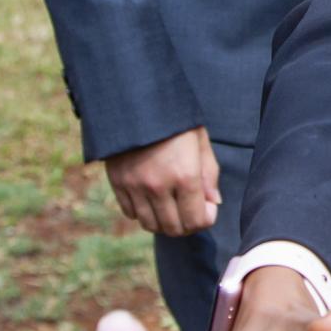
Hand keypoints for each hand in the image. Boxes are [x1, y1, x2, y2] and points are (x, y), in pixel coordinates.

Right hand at [104, 126, 221, 235]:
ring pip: (151, 225)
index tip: (207, 207)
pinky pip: (131, 213)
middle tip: (190, 209)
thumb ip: (209, 174)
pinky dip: (143, 212)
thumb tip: (213, 201)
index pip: (197, 220)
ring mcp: (135, 186)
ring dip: (164, 222)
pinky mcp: (118, 183)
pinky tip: (151, 198)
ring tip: (171, 206)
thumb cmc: (174, 120)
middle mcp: (159, 186)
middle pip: (174, 228)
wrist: (134, 101)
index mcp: (185, 175)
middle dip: (187, 224)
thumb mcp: (199, 140)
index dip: (206, 218)